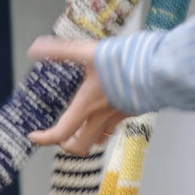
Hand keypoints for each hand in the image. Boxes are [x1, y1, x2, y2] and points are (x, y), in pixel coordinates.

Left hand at [26, 36, 129, 154]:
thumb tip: (36, 48)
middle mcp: (103, 117)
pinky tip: (106, 110)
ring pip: (101, 139)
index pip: (61, 132)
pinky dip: (107, 124)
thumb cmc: (125, 62)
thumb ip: (61, 51)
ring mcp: (120, 117)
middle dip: (68, 145)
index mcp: (87, 105)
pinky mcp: (134, 111)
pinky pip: (117, 125)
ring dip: (89, 137)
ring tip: (82, 125)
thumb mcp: (87, 52)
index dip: (45, 138)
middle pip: (82, 147)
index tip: (34, 136)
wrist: (161, 68)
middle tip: (62, 136)